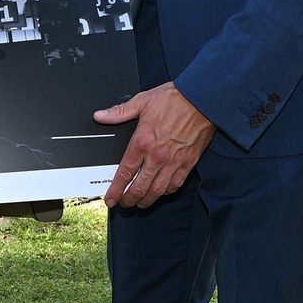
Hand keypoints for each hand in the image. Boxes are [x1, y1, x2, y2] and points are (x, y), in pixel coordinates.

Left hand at [93, 82, 214, 208]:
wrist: (201, 100)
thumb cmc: (173, 99)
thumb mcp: (141, 102)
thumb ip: (119, 112)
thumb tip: (100, 116)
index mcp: (142, 141)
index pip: (125, 172)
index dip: (116, 189)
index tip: (111, 199)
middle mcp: (157, 156)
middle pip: (140, 187)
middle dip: (129, 199)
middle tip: (124, 203)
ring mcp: (173, 162)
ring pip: (157, 190)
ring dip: (147, 200)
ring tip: (140, 203)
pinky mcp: (188, 164)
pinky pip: (175, 185)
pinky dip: (166, 192)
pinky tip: (161, 193)